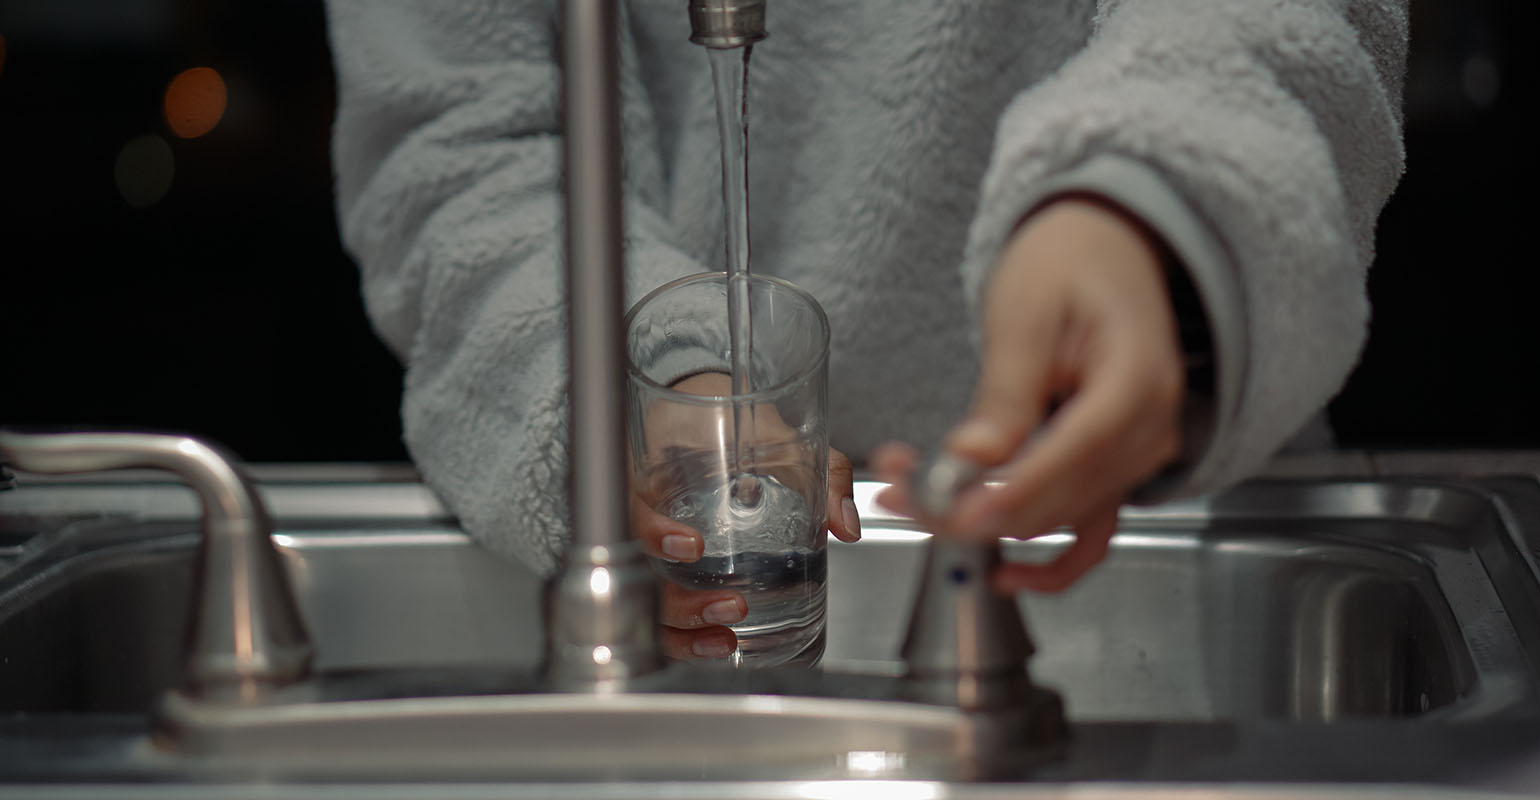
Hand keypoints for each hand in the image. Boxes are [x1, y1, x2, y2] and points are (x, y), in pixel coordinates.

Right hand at [632, 371, 858, 659]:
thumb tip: (847, 524)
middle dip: (681, 603)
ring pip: (647, 604)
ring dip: (682, 632)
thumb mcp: (780, 436)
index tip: (692, 546)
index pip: (632, 509)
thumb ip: (823, 472)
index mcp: (656, 475)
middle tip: (733, 607)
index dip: (653, 533)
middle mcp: (648, 516)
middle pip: (638, 572)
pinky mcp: (672, 572)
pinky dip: (688, 638)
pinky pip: (666, 612)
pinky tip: (721, 646)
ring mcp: (656, 549)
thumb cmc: (734, 420)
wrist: (712, 412)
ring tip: (726, 640)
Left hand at [875, 197, 1183, 592]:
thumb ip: (1005, 396)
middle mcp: (1148, 433)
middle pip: (1055, 501)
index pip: (1068, 458)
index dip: (1003, 493)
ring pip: (1057, 519)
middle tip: (893, 490)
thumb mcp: (1026, 316)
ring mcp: (1136, 458)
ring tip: (907, 494)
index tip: (941, 508)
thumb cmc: (1071, 263)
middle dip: (968, 506)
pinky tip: (1003, 575)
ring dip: (984, 521)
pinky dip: (1052, 563)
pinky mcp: (1115, 469)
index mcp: (1135, 384)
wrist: (1111, 247)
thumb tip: (972, 461)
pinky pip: (1091, 534)